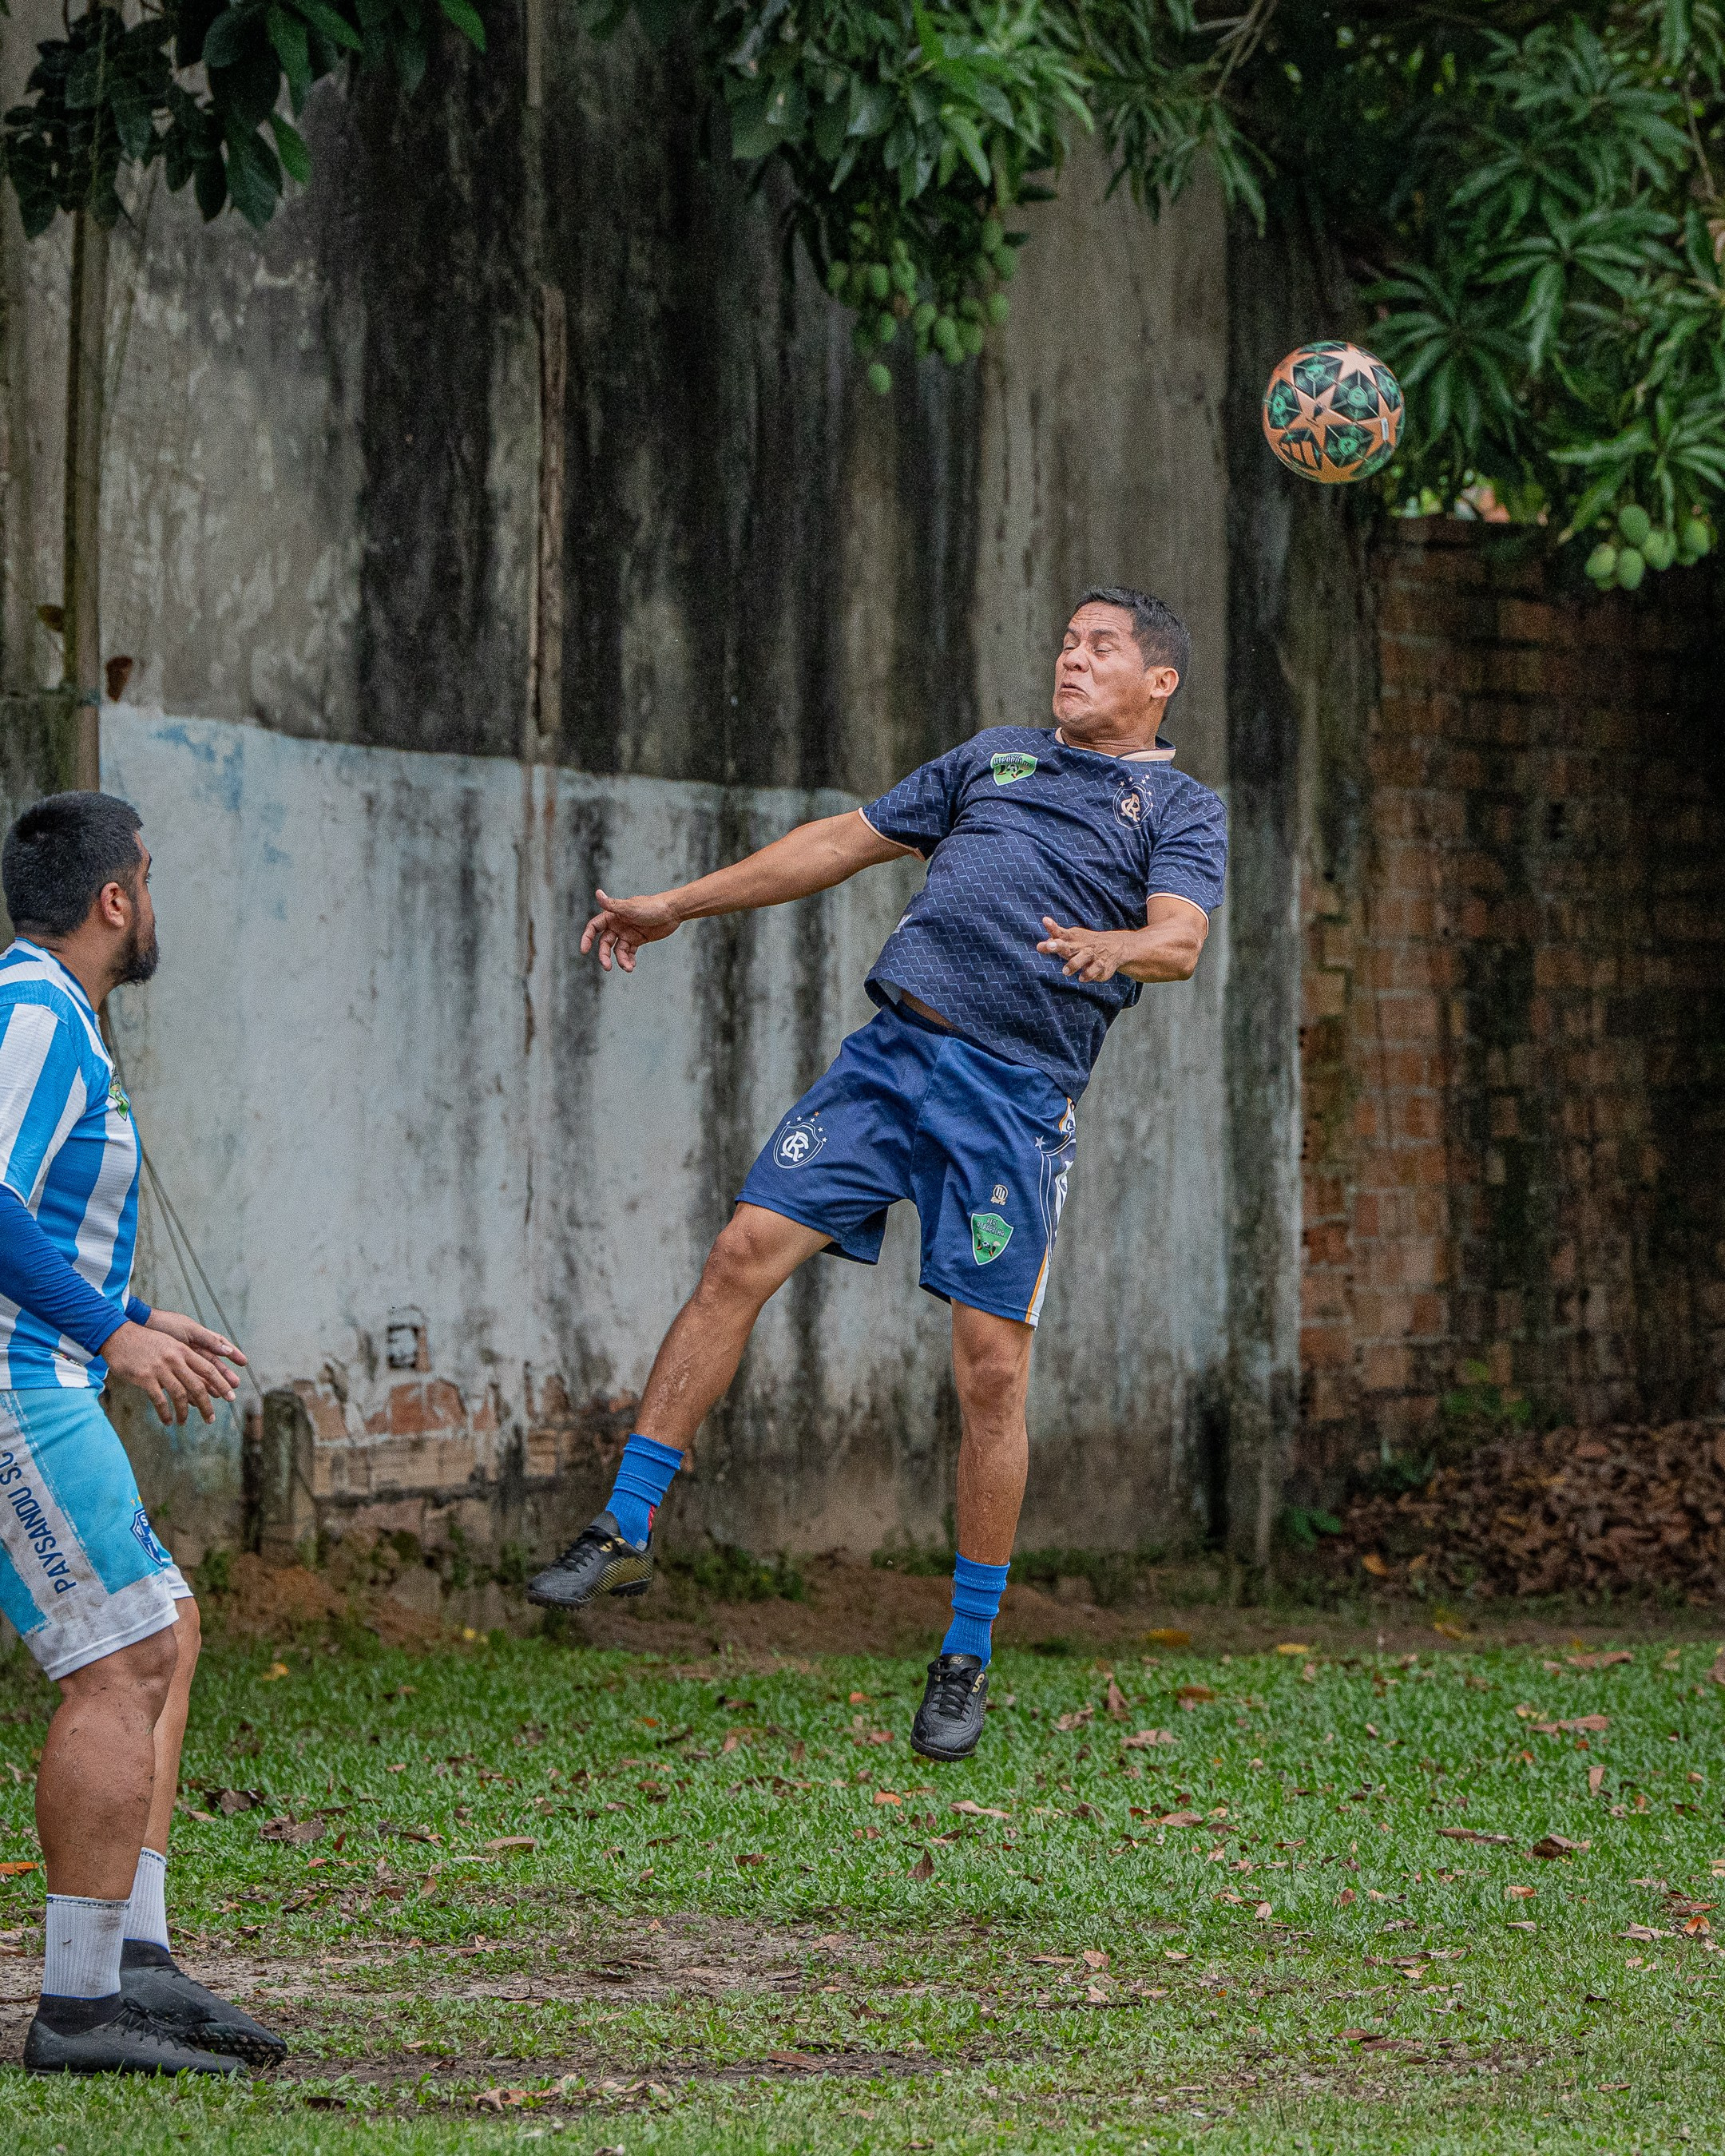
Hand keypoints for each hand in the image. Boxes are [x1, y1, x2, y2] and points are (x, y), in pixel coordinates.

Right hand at [103, 1312, 245, 1425]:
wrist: (118, 1335)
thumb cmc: (145, 1341)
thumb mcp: (169, 1343)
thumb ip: (184, 1358)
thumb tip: (199, 1376)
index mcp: (183, 1350)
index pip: (209, 1370)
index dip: (221, 1384)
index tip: (231, 1397)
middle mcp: (175, 1359)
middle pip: (198, 1386)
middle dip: (206, 1405)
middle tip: (210, 1419)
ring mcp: (160, 1369)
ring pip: (180, 1395)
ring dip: (184, 1412)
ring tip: (183, 1422)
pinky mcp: (145, 1378)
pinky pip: (160, 1400)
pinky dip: (165, 1413)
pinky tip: (167, 1421)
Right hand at [579, 889, 681, 972]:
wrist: (672, 911)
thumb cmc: (651, 906)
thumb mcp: (631, 907)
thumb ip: (613, 905)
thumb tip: (597, 893)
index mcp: (613, 915)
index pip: (594, 927)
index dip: (587, 938)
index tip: (584, 950)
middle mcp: (618, 925)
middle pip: (605, 943)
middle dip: (604, 955)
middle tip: (607, 967)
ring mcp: (627, 933)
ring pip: (617, 950)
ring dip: (620, 960)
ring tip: (628, 968)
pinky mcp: (637, 940)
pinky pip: (629, 953)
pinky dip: (629, 960)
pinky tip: (632, 966)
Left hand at [1037, 916, 1130, 982]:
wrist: (1115, 946)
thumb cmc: (1085, 944)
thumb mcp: (1071, 940)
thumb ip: (1055, 942)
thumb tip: (1039, 946)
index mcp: (1072, 939)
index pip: (1060, 933)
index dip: (1052, 927)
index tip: (1045, 920)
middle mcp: (1081, 947)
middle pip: (1068, 946)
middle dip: (1058, 946)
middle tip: (1049, 945)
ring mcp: (1092, 955)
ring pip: (1083, 958)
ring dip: (1073, 964)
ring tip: (1064, 972)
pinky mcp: (1102, 966)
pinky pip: (1096, 970)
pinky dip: (1089, 974)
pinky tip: (1081, 979)